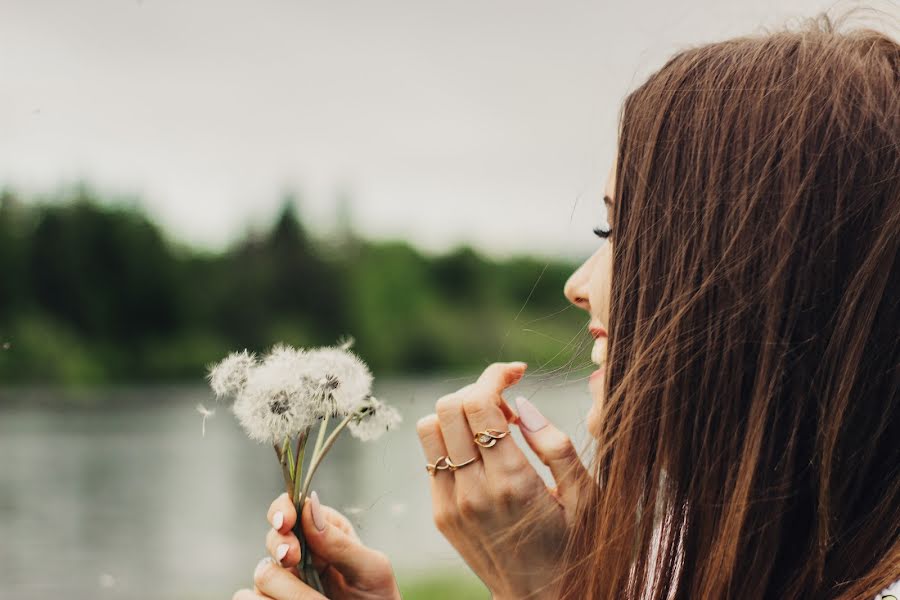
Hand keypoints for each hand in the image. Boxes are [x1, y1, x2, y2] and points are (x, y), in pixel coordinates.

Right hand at [231, 491, 400, 599]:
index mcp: (325, 532)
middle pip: (272, 539)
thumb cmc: (378, 598)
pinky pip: (253, 598)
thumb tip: (310, 507)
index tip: (286, 522)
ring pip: (263, 573)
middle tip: (293, 558)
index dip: (283, 510)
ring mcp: (286, 580)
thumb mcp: (371, 569)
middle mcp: (301, 553)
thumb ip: (341, 542)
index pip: (293, 508)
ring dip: (287, 588)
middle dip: (280, 547)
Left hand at [416, 362, 590, 599]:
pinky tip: (481, 452)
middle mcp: (474, 491)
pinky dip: (451, 440)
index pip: (478, 405)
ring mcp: (451, 504)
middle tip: (507, 404)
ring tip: (491, 426)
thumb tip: (522, 406)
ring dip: (457, 414)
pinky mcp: (441, 514)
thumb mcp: (587, 499)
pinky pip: (431, 457)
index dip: (493, 376)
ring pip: (429, 429)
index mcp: (514, 482)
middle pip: (448, 408)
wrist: (543, 599)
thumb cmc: (576, 546)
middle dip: (476, 390)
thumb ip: (556, 447)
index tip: (516, 373)